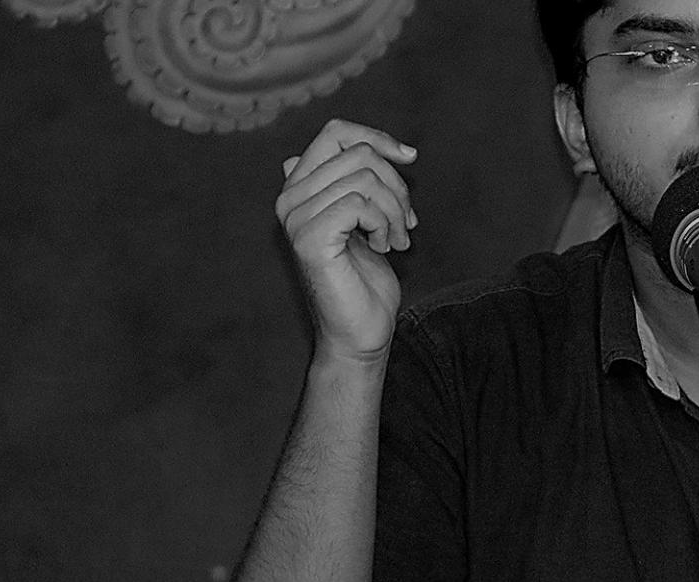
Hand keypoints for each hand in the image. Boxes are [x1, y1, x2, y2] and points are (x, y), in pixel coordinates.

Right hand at [275, 119, 418, 362]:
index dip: (377, 138)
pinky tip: (383, 247)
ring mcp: (295, 217)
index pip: (335, 133)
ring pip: (365, 179)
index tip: (409, 158)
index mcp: (300, 187)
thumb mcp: (367, 219)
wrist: (361, 331)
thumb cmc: (366, 279)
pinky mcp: (308, 237)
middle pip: (359, 155)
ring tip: (396, 239)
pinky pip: (360, 204)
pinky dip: (385, 224)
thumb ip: (356, 183)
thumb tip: (359, 144)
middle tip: (407, 223)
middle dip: (397, 187)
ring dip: (396, 211)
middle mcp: (289, 197)